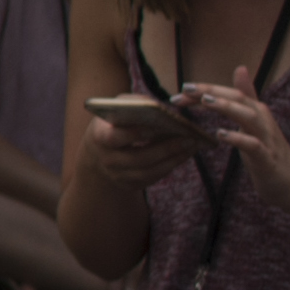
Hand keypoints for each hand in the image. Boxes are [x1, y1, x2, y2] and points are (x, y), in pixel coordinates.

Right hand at [82, 105, 201, 196]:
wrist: (98, 154)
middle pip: (139, 158)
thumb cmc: (112, 125)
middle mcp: (107, 160)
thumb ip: (133, 104)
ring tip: (191, 146)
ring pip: (150, 171)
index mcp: (99, 137)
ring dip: (173, 159)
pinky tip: (183, 154)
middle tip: (188, 138)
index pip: (116, 137)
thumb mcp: (115, 111)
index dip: (136, 133)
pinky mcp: (130, 185)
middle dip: (166, 148)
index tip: (158, 126)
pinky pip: (153, 178)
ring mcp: (118, 176)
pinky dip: (170, 166)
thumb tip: (160, 108)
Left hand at [172, 70, 289, 207]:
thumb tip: (240, 68)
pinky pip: (253, 145)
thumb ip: (246, 96)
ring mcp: (266, 138)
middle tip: (185, 89)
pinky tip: (220, 134)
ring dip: (226, 107)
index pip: (229, 93)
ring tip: (205, 101)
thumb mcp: (254, 121)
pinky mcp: (267, 158)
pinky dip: (238, 138)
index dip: (206, 89)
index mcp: (256, 110)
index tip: (181, 89)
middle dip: (211, 91)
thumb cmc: (268, 149)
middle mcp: (262, 119)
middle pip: (238, 98)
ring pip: (248, 116)